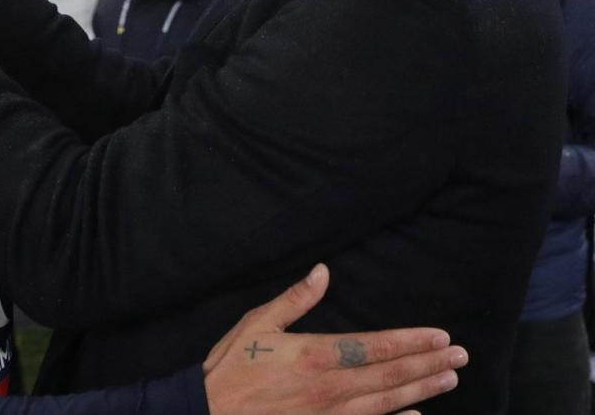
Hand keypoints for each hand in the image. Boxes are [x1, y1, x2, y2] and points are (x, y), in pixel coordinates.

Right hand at [202, 265, 465, 414]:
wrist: (210, 414)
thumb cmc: (232, 366)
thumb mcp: (257, 322)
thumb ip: (295, 298)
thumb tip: (323, 270)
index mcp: (316, 354)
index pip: (377, 347)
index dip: (411, 341)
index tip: (440, 336)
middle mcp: (331, 388)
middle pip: (391, 375)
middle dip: (428, 363)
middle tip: (461, 356)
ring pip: (388, 403)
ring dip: (422, 389)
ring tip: (448, 379)